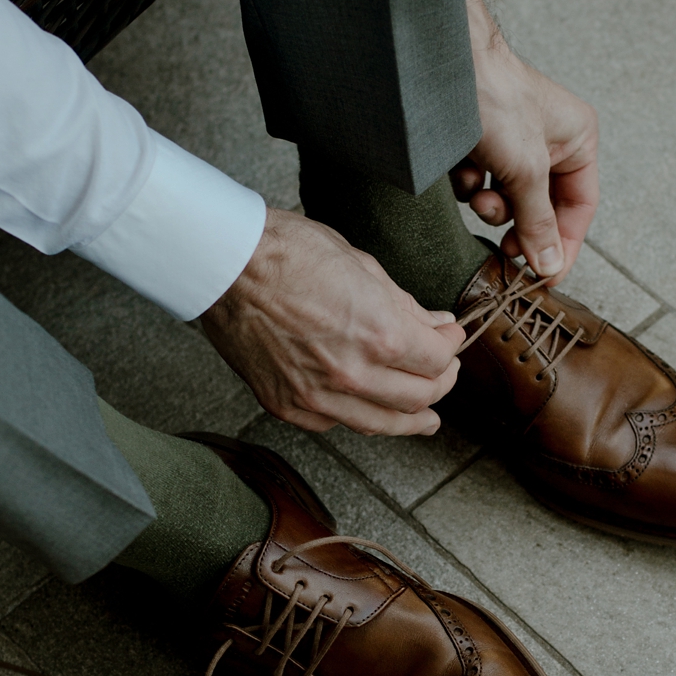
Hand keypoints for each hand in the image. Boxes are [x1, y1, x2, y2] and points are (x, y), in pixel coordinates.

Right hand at [201, 207, 463, 435]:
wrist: (224, 264)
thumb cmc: (287, 251)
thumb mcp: (361, 265)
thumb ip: (402, 304)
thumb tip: (433, 323)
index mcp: (380, 334)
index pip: (438, 361)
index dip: (451, 348)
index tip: (449, 337)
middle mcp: (353, 373)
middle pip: (419, 398)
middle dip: (440, 384)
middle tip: (444, 372)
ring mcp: (317, 394)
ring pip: (381, 424)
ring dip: (412, 420)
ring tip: (426, 417)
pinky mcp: (286, 403)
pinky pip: (335, 423)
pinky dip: (358, 417)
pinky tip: (369, 409)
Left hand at [452, 0, 598, 282]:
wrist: (442, 64)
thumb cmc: (494, 99)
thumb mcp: (525, 171)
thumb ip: (538, 222)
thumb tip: (550, 265)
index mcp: (577, 140)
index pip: (579, 207)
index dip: (563, 245)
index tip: (544, 277)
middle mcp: (549, 140)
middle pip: (541, 206)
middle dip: (519, 224)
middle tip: (505, 250)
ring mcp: (513, 141)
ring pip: (507, 198)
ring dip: (491, 205)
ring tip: (478, 196)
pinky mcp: (480, 142)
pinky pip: (480, 182)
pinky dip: (470, 184)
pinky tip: (461, 169)